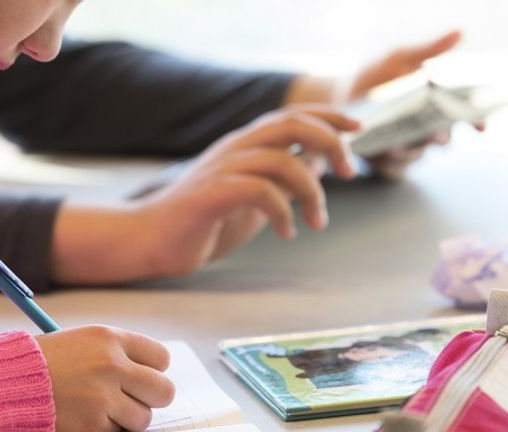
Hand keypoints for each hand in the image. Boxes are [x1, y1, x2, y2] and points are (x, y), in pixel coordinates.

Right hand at [37, 326, 174, 431]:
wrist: (6, 383)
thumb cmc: (46, 363)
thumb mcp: (82, 342)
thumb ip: (118, 355)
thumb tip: (153, 378)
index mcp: (109, 339)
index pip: (161, 358)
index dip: (152, 371)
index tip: (139, 377)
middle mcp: (111, 365)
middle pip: (164, 391)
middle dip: (151, 399)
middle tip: (132, 400)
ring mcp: (103, 396)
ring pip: (143, 417)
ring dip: (126, 418)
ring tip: (100, 408)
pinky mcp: (93, 424)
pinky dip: (103, 429)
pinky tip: (82, 416)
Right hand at [130, 105, 358, 276]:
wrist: (149, 240)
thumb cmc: (201, 221)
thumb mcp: (254, 196)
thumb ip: (282, 178)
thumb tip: (320, 162)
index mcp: (245, 145)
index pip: (292, 115)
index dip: (329, 116)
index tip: (358, 128)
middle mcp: (235, 148)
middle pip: (292, 125)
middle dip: (331, 142)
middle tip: (350, 172)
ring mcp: (222, 169)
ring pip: (282, 161)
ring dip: (311, 192)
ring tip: (318, 221)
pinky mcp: (211, 194)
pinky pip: (259, 192)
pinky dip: (283, 212)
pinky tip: (287, 233)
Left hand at [344, 30, 465, 178]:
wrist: (340, 96)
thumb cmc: (375, 76)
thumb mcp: (400, 59)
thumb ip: (428, 51)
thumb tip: (459, 33)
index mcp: (434, 103)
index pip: (463, 115)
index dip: (476, 121)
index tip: (480, 127)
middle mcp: (424, 126)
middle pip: (443, 138)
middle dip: (442, 138)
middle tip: (437, 135)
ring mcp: (405, 144)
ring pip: (419, 153)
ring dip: (412, 150)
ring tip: (398, 145)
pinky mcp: (385, 159)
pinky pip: (394, 166)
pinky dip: (391, 161)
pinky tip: (385, 151)